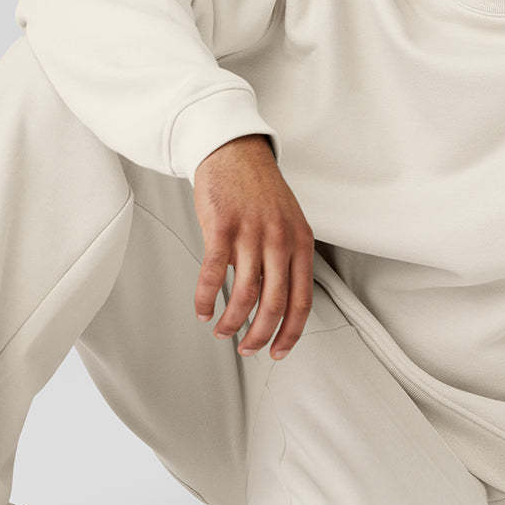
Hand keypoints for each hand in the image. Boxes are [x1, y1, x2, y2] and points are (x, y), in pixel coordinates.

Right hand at [192, 133, 313, 359]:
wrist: (235, 152)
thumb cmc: (260, 191)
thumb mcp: (288, 223)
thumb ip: (286, 260)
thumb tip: (276, 301)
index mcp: (301, 243)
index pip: (302, 300)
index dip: (291, 333)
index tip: (278, 352)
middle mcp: (280, 240)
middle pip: (274, 304)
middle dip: (260, 335)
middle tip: (247, 349)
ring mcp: (251, 233)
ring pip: (244, 294)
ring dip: (232, 321)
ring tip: (222, 331)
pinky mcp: (221, 227)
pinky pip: (212, 273)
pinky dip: (206, 298)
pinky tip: (202, 310)